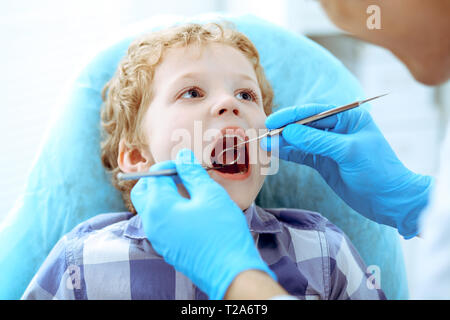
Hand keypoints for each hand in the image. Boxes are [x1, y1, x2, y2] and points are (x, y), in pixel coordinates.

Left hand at [130, 149, 275, 298]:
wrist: (230, 272)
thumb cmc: (222, 231)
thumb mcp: (210, 195)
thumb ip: (192, 173)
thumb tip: (183, 157)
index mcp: (158, 207)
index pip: (154, 176)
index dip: (171, 165)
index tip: (189, 165)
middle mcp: (151, 223)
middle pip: (143, 192)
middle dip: (159, 179)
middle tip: (183, 176)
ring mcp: (158, 238)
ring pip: (151, 208)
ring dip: (165, 194)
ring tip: (192, 192)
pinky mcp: (167, 247)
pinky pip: (160, 222)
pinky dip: (170, 210)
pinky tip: (193, 210)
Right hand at [261, 104, 432, 238]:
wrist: (390, 200)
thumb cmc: (378, 171)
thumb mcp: (348, 151)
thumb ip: (317, 141)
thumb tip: (288, 132)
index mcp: (348, 117)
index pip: (314, 111)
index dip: (291, 116)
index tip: (272, 122)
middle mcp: (337, 128)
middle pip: (304, 125)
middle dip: (284, 130)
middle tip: (263, 135)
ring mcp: (329, 146)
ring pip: (300, 140)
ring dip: (283, 143)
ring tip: (264, 145)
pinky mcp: (324, 162)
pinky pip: (302, 154)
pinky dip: (289, 154)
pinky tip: (275, 153)